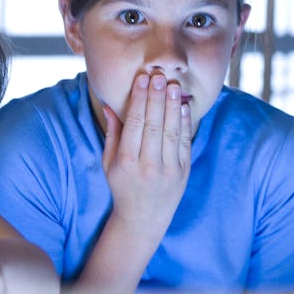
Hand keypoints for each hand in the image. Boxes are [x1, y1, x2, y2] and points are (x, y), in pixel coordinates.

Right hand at [101, 72, 191, 239]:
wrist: (144, 218)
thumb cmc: (122, 186)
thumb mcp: (109, 163)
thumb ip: (112, 133)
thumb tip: (110, 104)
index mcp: (126, 162)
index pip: (135, 124)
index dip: (139, 99)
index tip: (142, 79)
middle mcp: (148, 165)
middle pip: (154, 124)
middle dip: (156, 97)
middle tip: (158, 75)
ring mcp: (168, 169)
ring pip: (171, 131)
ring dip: (172, 105)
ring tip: (172, 85)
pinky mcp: (183, 172)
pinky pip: (184, 143)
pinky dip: (184, 123)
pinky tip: (182, 106)